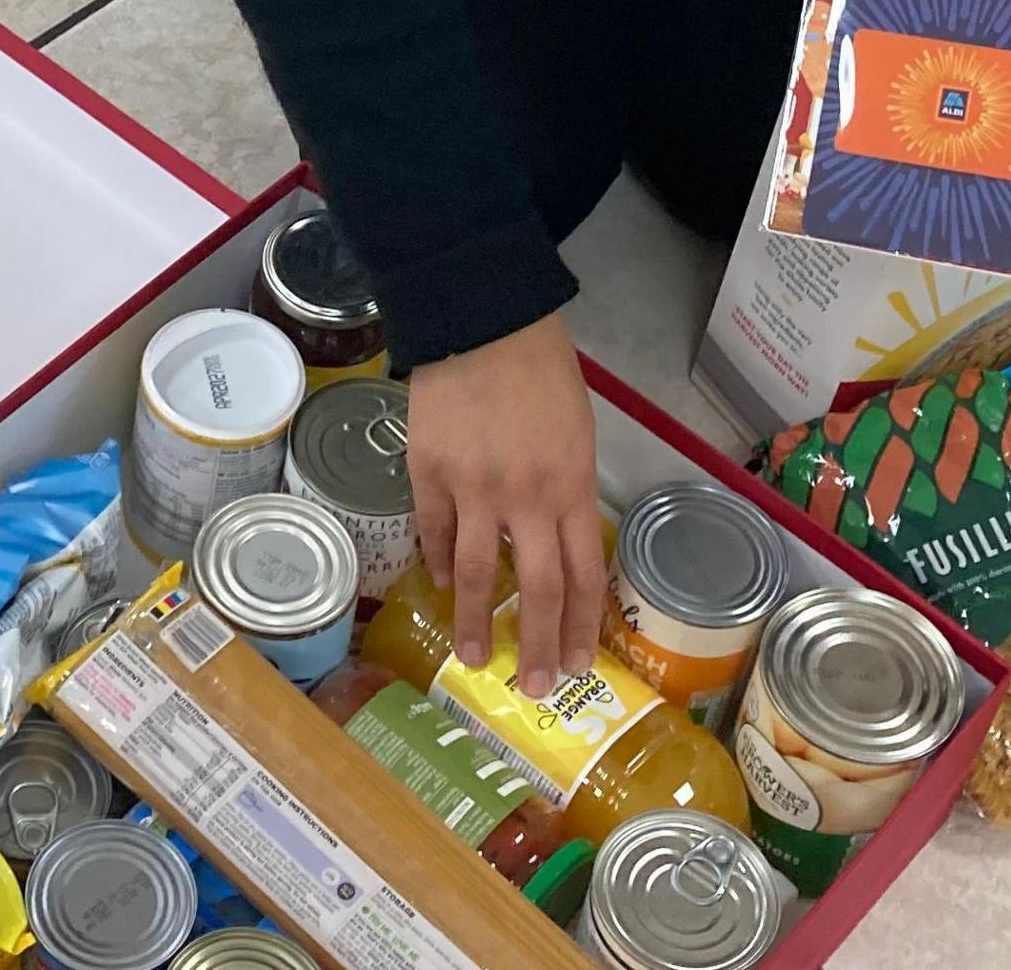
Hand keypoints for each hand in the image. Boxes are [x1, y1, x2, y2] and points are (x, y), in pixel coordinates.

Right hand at [404, 313, 601, 696]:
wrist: (483, 321)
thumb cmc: (542, 373)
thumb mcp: (577, 434)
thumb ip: (566, 494)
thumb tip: (552, 548)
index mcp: (571, 487)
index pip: (582, 577)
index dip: (577, 628)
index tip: (574, 665)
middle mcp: (526, 498)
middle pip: (534, 590)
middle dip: (535, 647)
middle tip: (533, 689)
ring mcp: (473, 488)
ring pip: (472, 575)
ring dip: (472, 624)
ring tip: (472, 661)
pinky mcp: (428, 473)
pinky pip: (431, 533)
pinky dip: (433, 565)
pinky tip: (435, 586)